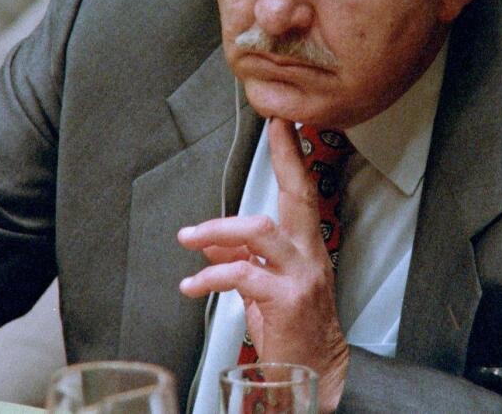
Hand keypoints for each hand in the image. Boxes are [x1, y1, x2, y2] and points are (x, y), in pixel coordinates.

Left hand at [178, 117, 348, 411]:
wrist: (312, 376)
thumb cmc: (293, 335)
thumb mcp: (262, 291)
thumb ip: (240, 261)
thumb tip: (212, 244)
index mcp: (305, 249)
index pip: (302, 194)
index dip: (293, 158)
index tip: (285, 125)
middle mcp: (309, 256)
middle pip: (295, 197)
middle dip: (283, 160)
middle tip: (270, 131)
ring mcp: (302, 276)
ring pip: (261, 230)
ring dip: (217, 229)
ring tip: (189, 237)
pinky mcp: (287, 299)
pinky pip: (242, 274)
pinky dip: (210, 276)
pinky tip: (192, 286)